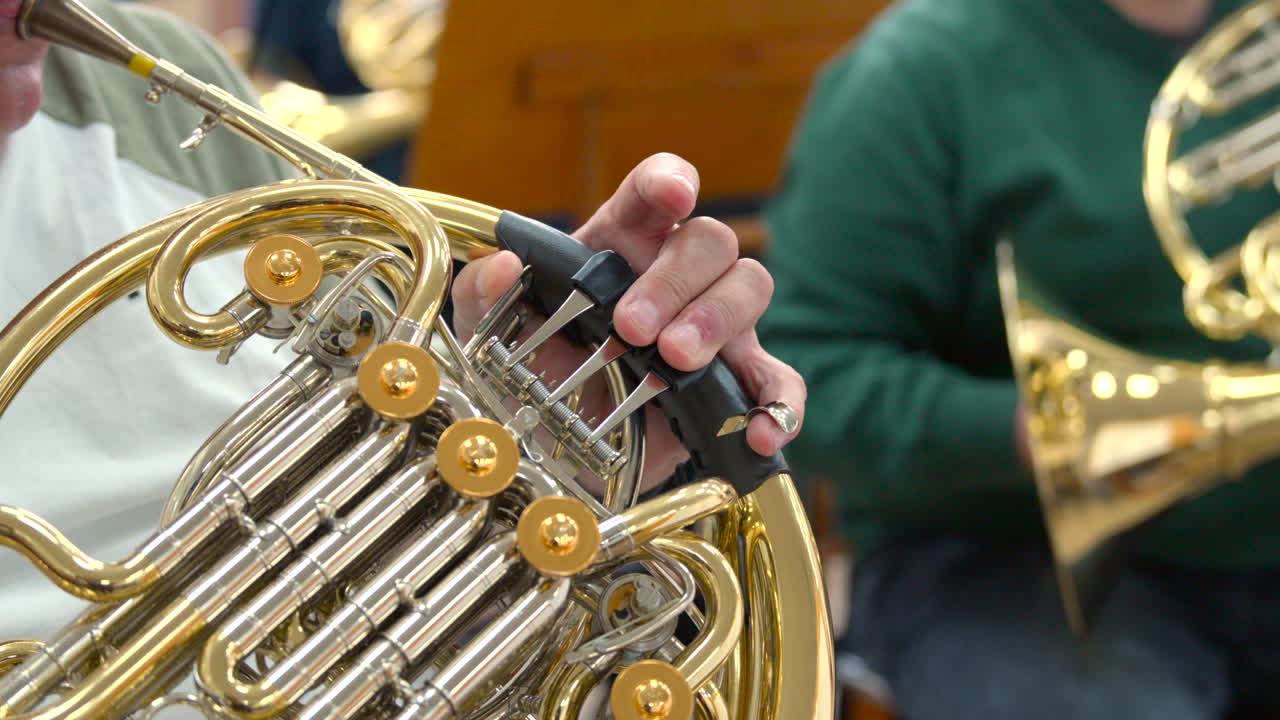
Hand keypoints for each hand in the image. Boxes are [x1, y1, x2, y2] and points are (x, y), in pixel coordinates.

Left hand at [452, 153, 805, 488]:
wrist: (563, 450)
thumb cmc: (535, 370)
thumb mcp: (493, 333)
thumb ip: (484, 294)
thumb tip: (502, 265)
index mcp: (620, 244)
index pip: (654, 191)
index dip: (669, 180)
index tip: (673, 195)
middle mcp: (676, 277)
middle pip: (709, 241)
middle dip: (676, 280)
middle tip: (632, 328)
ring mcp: (714, 328)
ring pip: (751, 288)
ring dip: (717, 320)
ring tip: (675, 361)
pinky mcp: (735, 385)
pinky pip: (778, 381)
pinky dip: (780, 402)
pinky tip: (761, 428)